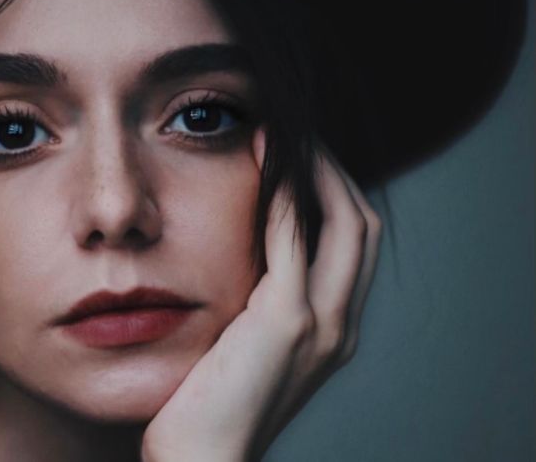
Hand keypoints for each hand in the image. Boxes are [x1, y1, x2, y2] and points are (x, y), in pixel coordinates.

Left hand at [141, 144, 381, 460]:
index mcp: (331, 330)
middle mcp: (338, 325)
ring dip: (315, 173)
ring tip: (284, 136)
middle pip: (360, 225)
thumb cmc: (207, 405)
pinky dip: (285, 196)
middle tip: (297, 136)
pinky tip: (262, 163)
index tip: (301, 158)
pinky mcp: (286, 323)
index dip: (334, 195)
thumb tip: (240, 254)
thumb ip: (257, 304)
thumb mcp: (244, 347)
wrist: (203, 458)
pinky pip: (295, 240)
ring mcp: (320, 324)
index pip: (351, 244)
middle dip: (334, 174)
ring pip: (342, 223)